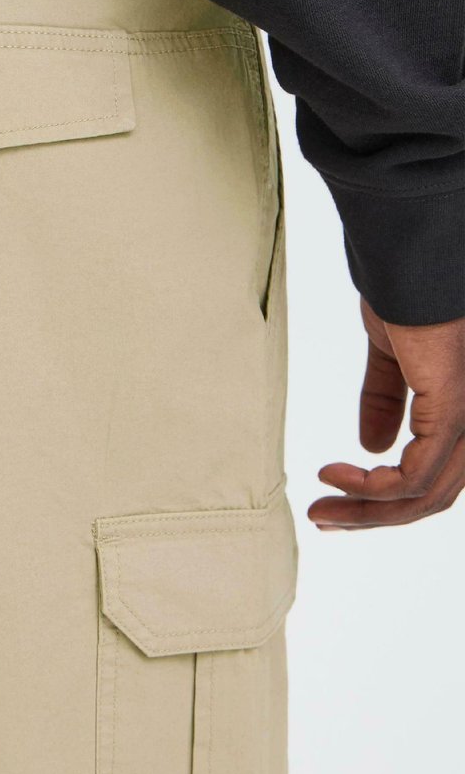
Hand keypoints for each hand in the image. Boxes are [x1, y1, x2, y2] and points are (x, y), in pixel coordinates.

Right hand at [308, 297, 464, 529]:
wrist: (408, 254)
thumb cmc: (404, 290)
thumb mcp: (391, 356)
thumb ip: (385, 399)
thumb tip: (372, 446)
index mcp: (462, 405)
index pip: (436, 473)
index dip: (387, 498)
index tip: (336, 500)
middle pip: (433, 494)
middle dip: (373, 516)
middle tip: (324, 519)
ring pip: (425, 493)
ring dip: (367, 510)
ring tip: (322, 509)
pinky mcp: (452, 408)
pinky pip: (414, 474)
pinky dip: (371, 487)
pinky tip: (336, 474)